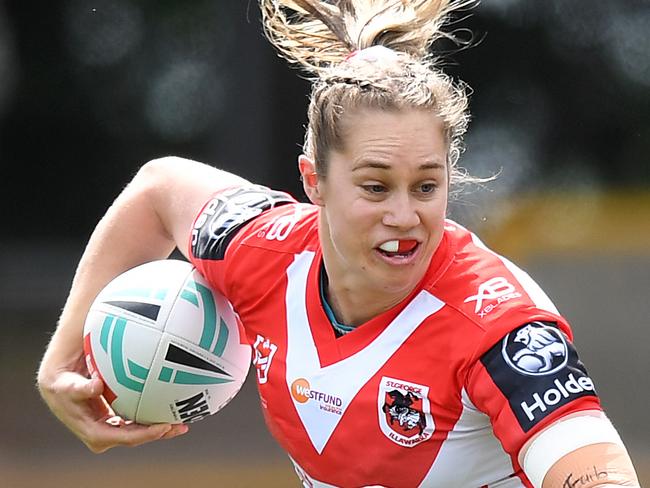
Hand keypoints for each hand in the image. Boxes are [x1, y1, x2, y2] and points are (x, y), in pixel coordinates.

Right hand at [38, 353, 187, 452]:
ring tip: (182, 421)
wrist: (58, 386)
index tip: (164, 426)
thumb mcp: (67, 386)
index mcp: (94, 431)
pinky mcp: (115, 421)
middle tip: (181, 425)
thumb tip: (96, 387)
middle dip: (159, 434)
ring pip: (140, 432)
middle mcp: (104, 434)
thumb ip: (80, 388)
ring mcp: (111, 429)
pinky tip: (170, 410)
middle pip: (136, 438)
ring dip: (160, 429)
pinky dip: (153, 419)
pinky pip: (138, 423)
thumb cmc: (63, 385)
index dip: (145, 434)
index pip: (124, 437)